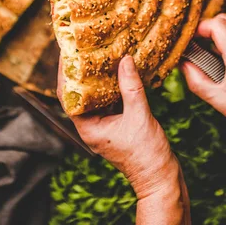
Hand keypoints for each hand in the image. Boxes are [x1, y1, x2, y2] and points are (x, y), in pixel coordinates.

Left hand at [58, 55, 189, 224]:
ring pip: (94, 95)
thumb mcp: (139, 117)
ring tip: (98, 52)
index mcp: (88, 127)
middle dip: (80, 70)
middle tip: (81, 46)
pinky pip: (109, 99)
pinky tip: (118, 69)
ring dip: (96, 75)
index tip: (66, 51)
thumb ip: (131, 87)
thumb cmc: (147, 155)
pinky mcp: (116, 123)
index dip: (64, 72)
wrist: (161, 178)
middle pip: (78, 93)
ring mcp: (103, 124)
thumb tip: (125, 59)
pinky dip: (112, 84)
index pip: (67, 96)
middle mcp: (91, 125)